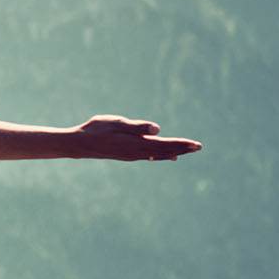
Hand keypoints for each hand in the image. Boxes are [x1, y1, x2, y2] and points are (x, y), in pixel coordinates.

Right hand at [76, 114, 200, 161]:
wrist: (80, 144)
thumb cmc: (96, 130)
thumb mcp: (117, 123)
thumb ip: (137, 127)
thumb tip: (157, 130)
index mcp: (137, 144)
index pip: (165, 144)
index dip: (181, 144)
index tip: (196, 145)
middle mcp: (137, 152)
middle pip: (165, 151)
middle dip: (182, 148)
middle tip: (199, 147)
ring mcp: (133, 155)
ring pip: (159, 154)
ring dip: (174, 151)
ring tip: (188, 150)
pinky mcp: (129, 154)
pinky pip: (151, 156)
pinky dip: (163, 154)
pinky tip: (170, 156)